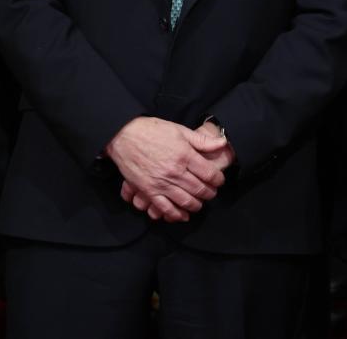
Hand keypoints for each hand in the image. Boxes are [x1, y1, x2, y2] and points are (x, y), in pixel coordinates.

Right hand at [106, 117, 228, 221]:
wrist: (124, 136)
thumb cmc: (153, 130)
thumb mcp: (180, 130)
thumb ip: (202, 140)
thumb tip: (222, 143)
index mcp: (185, 155)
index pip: (209, 173)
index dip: (218, 179)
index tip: (219, 181)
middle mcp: (175, 171)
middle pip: (199, 189)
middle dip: (209, 193)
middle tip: (211, 193)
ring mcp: (161, 183)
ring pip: (185, 201)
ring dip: (196, 205)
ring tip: (199, 204)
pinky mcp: (148, 191)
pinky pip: (164, 208)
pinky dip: (175, 214)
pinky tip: (182, 216)